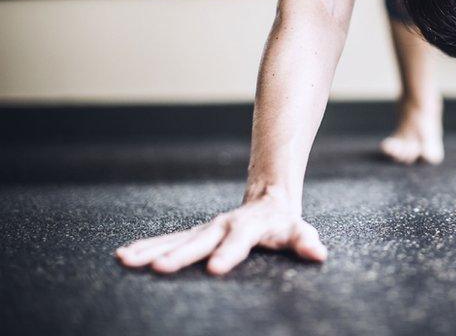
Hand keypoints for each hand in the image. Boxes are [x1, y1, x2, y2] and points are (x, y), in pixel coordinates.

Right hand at [115, 192, 326, 274]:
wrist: (267, 199)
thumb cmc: (284, 223)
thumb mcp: (298, 232)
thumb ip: (305, 242)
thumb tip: (318, 253)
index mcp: (249, 227)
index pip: (239, 242)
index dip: (229, 254)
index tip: (215, 269)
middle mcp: (222, 226)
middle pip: (199, 241)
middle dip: (179, 255)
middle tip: (157, 268)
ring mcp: (206, 229)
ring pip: (176, 239)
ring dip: (151, 249)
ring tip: (126, 259)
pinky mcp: (193, 234)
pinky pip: (167, 241)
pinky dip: (146, 247)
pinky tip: (123, 256)